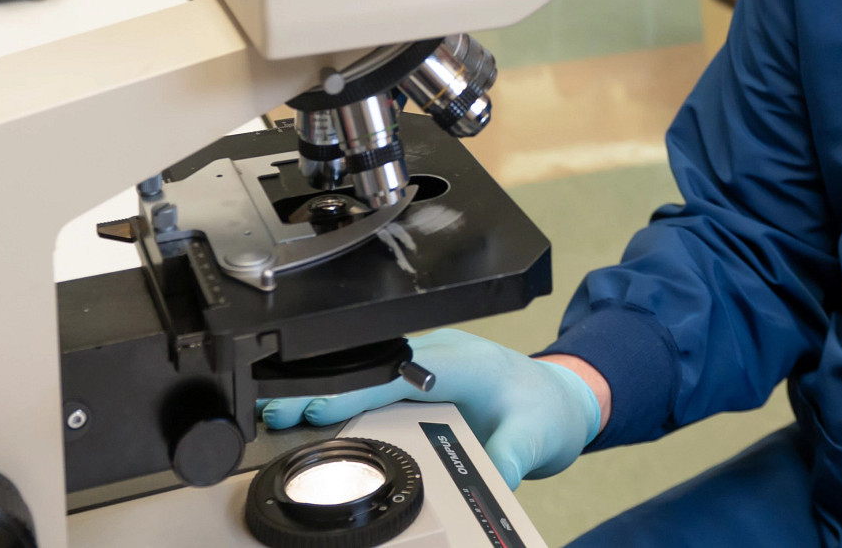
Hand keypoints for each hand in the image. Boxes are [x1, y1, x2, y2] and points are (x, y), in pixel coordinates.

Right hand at [256, 329, 604, 488]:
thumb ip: (506, 461)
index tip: (315, 407)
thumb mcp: (533, 440)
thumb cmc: (548, 411)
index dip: (353, 389)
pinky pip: (379, 383)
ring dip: (329, 392)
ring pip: (369, 372)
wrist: (564, 397)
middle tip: (277, 412)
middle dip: (323, 389)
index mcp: (462, 361)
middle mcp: (440, 354)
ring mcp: (428, 362)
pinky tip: (316, 418)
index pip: (396, 372)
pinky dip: (347, 398)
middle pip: (371, 368)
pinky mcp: (422, 377)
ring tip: (283, 415)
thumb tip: (485, 488)